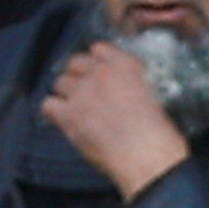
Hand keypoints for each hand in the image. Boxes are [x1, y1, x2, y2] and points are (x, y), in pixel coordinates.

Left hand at [41, 41, 192, 201]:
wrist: (148, 158)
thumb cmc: (160, 135)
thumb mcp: (154, 97)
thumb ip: (134, 86)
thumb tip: (122, 93)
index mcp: (127, 66)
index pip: (99, 49)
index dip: (97, 61)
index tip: (100, 73)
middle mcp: (100, 73)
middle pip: (74, 63)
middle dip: (78, 75)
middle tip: (85, 92)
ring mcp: (81, 93)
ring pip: (59, 83)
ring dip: (66, 94)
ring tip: (75, 109)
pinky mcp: (68, 115)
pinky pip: (48, 105)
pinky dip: (54, 112)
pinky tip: (64, 121)